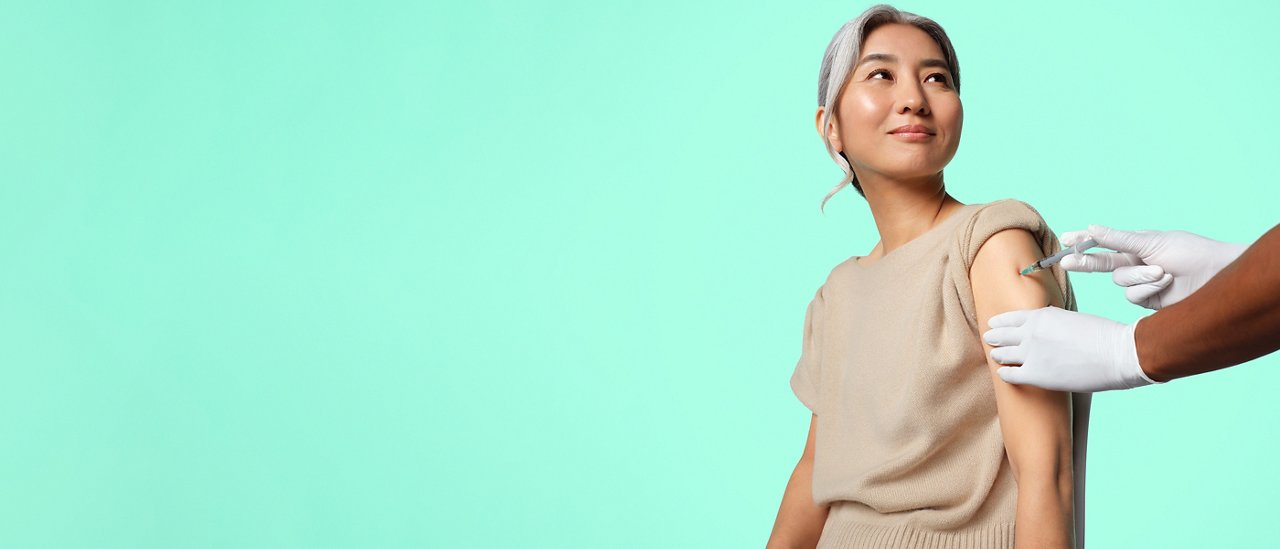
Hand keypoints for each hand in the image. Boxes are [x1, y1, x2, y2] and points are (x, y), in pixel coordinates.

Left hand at [984, 306, 1161, 391]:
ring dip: (998, 355)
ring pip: (1003, 354)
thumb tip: (1042, 325)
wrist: (1118, 354)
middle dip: (995, 337)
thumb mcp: (1071, 317)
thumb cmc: (1103, 335)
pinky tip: (1003, 373)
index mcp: (1040, 316)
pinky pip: (1009, 375)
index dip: (1000, 322)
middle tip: (989, 339)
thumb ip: (1052, 320)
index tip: (994, 324)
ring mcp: (1031, 354)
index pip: (1010, 318)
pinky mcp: (1035, 375)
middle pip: (1002, 335)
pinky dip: (1004, 373)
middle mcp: (1031, 333)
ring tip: (996, 356)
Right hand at [1058, 225, 1247, 309]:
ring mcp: (1140, 283)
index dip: (1083, 241)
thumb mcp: (1151, 241)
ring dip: (1140, 276)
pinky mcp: (1147, 300)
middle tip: (1065, 262)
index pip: (1103, 242)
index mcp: (1136, 245)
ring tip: (1163, 271)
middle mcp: (1135, 263)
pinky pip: (1132, 296)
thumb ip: (1118, 239)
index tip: (1064, 239)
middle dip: (1084, 262)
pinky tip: (1166, 283)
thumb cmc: (1190, 251)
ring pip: (1120, 281)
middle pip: (1101, 263)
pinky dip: (1148, 288)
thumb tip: (1091, 228)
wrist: (1216, 275)